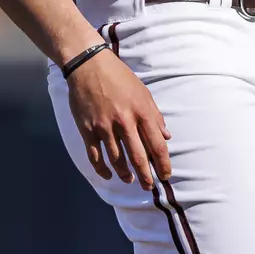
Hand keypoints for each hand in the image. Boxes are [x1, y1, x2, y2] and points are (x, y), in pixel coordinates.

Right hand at [66, 48, 171, 189]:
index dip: (163, 163)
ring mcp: (104, 127)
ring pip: (116, 159)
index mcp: (142, 112)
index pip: (157, 145)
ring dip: (125, 173)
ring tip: (131, 180)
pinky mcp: (88, 129)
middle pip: (138, 156)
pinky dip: (102, 169)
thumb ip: (155, 116)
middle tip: (149, 187)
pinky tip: (108, 175)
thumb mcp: (143, 93)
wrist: (89, 66)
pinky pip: (95, 156)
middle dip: (146, 175)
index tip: (166, 175)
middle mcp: (125, 121)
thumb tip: (166, 136)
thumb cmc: (120, 78)